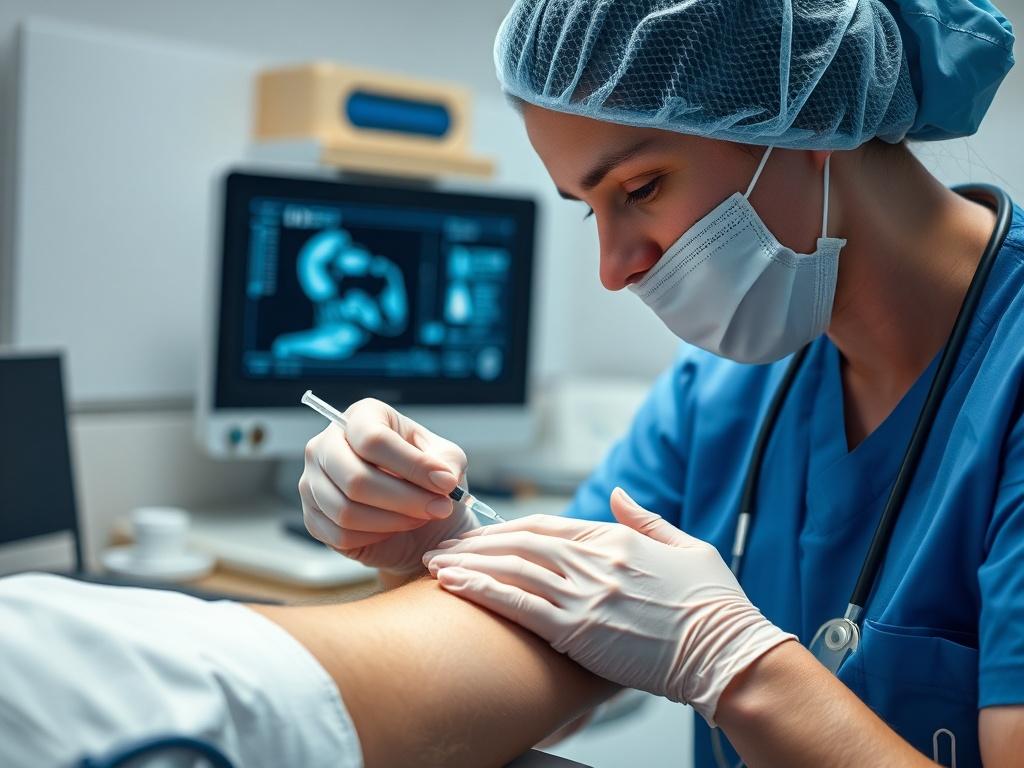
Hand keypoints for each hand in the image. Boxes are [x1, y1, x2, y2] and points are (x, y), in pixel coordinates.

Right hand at [299, 398, 478, 576]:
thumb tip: (442, 478)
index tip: (446, 483)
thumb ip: (447, 464)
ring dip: (394, 520)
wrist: (415, 518)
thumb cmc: (426, 479)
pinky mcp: (311, 516)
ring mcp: (312, 481)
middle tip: (439, 508)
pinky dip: (376, 537)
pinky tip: (396, 529)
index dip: (412, 464)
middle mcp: (326, 443)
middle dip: (405, 499)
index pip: (373, 439)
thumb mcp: (447, 461)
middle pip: (356, 478)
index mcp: (361, 417)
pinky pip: (340, 534)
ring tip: (421, 518)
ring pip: (347, 510)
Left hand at [422, 488, 794, 722]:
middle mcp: (596, 560)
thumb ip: (646, 518)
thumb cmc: (715, 606)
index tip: (481, 537)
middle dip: (476, 545)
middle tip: (444, 549)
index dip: (506, 530)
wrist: (729, 654)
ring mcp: (586, 593)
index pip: (547, 526)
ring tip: (436, 566)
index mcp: (617, 538)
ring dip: (468, 565)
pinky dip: (483, 592)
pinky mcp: (580, 629)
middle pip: (520, 543)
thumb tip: (620, 492)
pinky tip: (456, 587)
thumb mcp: (687, 546)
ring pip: (512, 568)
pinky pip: (520, 605)